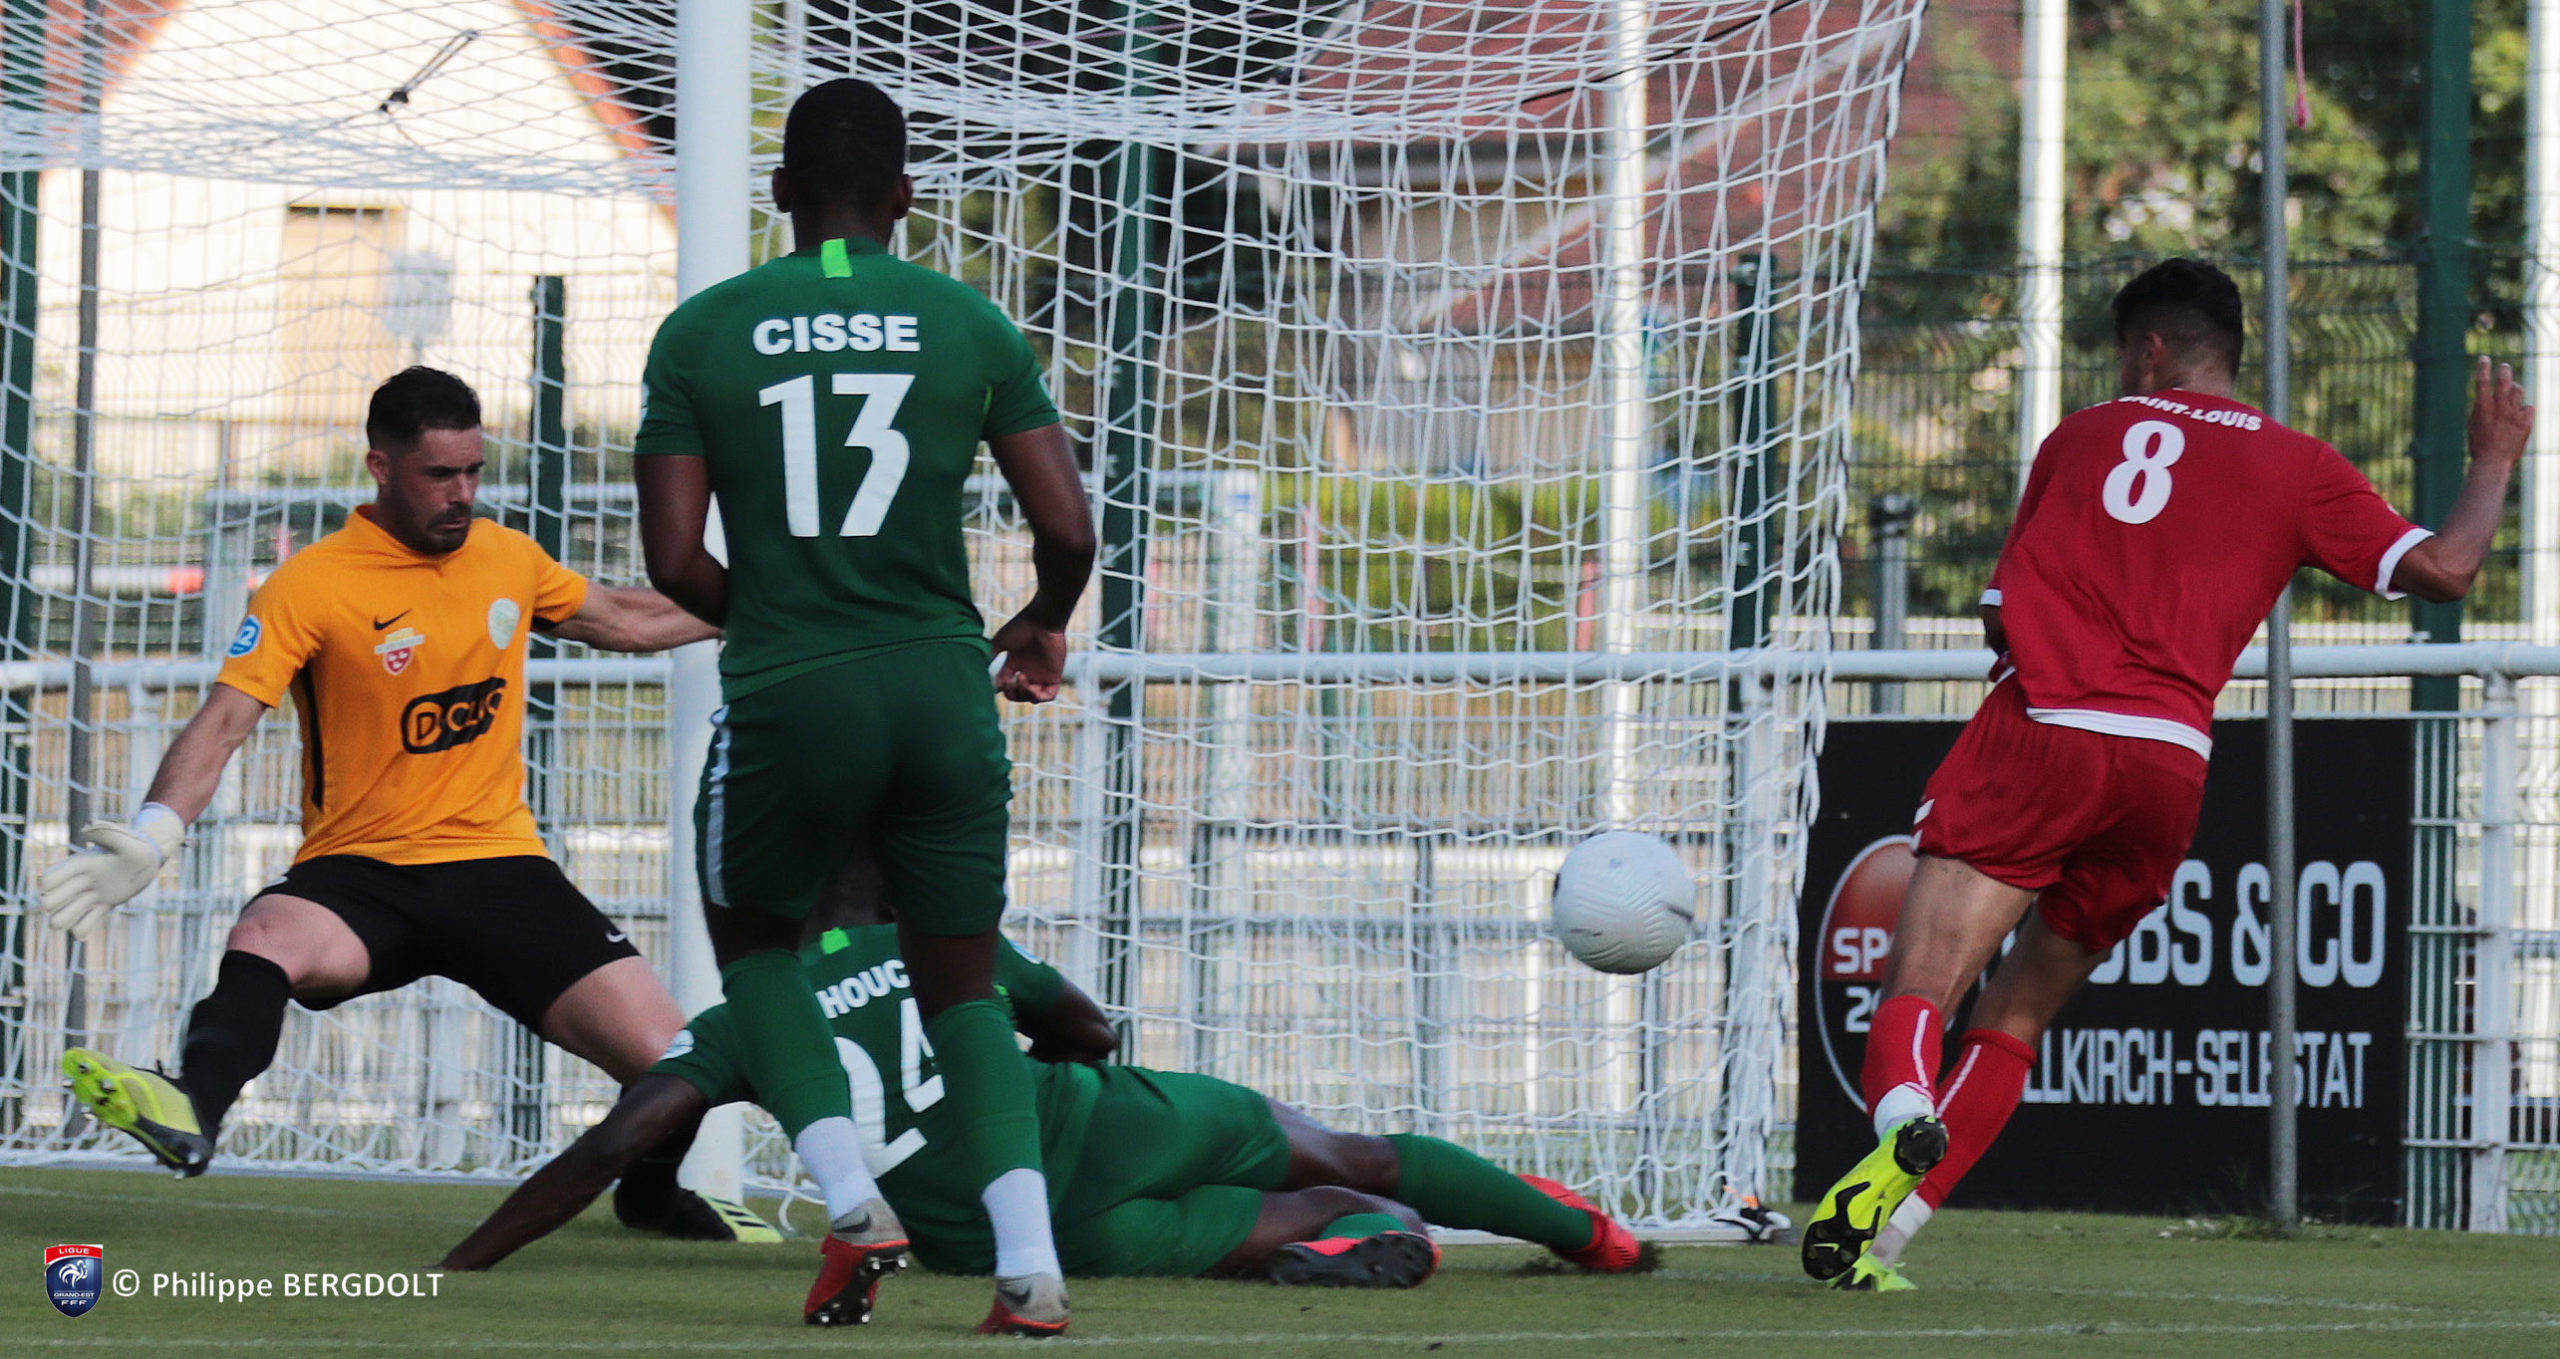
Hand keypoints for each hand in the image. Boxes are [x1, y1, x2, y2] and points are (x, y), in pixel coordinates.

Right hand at [41, 808, 184, 938]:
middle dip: (55, 906)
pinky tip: (84, 932)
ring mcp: (91, 895)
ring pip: (64, 915)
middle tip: (77, 904)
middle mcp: (81, 881)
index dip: (50, 885)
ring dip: (65, 921)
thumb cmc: (137, 846)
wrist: (150, 859)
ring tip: (77, 922)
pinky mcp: (103, 905)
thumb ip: (105, 833)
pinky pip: (85, 924)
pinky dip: (80, 931)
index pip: (51, 878)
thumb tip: (83, 832)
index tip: (65, 885)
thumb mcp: (125, 839)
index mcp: (81, 865)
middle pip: (51, 900)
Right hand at [990, 612, 1068, 703]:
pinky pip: (1049, 696)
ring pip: (1032, 698)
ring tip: (1020, 679)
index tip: (995, 684)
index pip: (1005, 684)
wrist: (1042, 620)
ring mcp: (1041, 674)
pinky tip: (1030, 686)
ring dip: (1023, 695)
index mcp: (1015, 664)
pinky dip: (1037, 696)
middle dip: (1011, 694)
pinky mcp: (1054, 676)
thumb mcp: (1000, 641)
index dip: (998, 688)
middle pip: (1018, 695)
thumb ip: (990, 655)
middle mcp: (1028, 671)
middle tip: (1009, 683)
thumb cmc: (1021, 627)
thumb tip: (980, 671)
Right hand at [2468, 356, 2533, 470]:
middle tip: (2504, 368)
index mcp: (2483, 409)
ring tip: (2512, 394)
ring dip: (2515, 390)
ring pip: (2518, 392)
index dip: (2483, 368)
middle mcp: (2499, 409)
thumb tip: (2485, 396)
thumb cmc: (2479, 444)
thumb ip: (2480, 408)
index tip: (2484, 359)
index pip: (2483, 383)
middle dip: (2504, 372)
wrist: (2494, 462)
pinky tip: (2518, 419)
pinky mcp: (2526, 423)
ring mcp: (2514, 415)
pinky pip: (2527, 408)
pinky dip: (2523, 411)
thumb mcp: (2473, 424)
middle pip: (2505, 382)